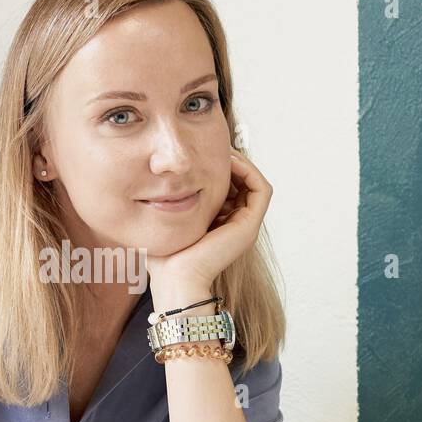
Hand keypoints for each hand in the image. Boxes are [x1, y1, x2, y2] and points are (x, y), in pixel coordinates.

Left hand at [145, 149, 271, 292]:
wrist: (175, 278)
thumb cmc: (166, 256)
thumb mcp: (168, 220)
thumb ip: (171, 203)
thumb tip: (159, 181)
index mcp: (220, 225)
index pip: (229, 188)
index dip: (220, 167)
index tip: (202, 151)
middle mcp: (236, 224)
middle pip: (243, 183)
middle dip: (230, 162)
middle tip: (214, 144)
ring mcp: (245, 226)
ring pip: (254, 183)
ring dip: (241, 163)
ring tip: (223, 150)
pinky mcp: (249, 226)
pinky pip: (261, 189)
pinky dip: (250, 171)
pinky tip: (228, 161)